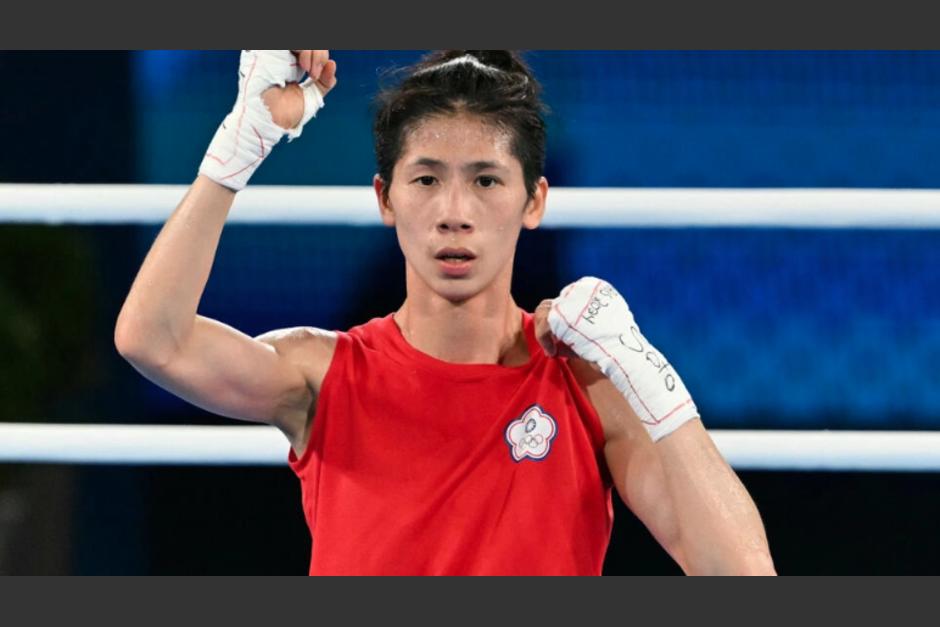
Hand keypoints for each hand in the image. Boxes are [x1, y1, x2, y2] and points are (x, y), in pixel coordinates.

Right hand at [199, 50, 334, 191]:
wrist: (271, 121)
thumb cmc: (286, 113)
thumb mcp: (312, 96)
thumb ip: (323, 81)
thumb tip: (332, 64)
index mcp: (291, 63)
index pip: (310, 49)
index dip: (320, 56)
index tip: (318, 74)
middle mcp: (281, 55)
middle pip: (308, 44)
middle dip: (319, 53)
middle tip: (316, 73)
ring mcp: (274, 52)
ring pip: (301, 43)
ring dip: (313, 52)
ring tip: (311, 71)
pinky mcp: (267, 51)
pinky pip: (291, 43)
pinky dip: (305, 50)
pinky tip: (305, 67)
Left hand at [541, 277, 699, 441]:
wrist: (624, 354)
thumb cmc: (614, 350)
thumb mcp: (593, 337)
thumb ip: (575, 335)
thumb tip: (556, 344)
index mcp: (593, 291)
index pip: (566, 300)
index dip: (559, 320)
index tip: (559, 339)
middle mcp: (582, 291)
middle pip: (553, 303)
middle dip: (547, 325)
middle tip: (550, 345)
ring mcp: (573, 299)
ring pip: (545, 311)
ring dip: (544, 331)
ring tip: (551, 349)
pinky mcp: (564, 312)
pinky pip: (545, 323)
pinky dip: (544, 338)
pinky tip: (552, 352)